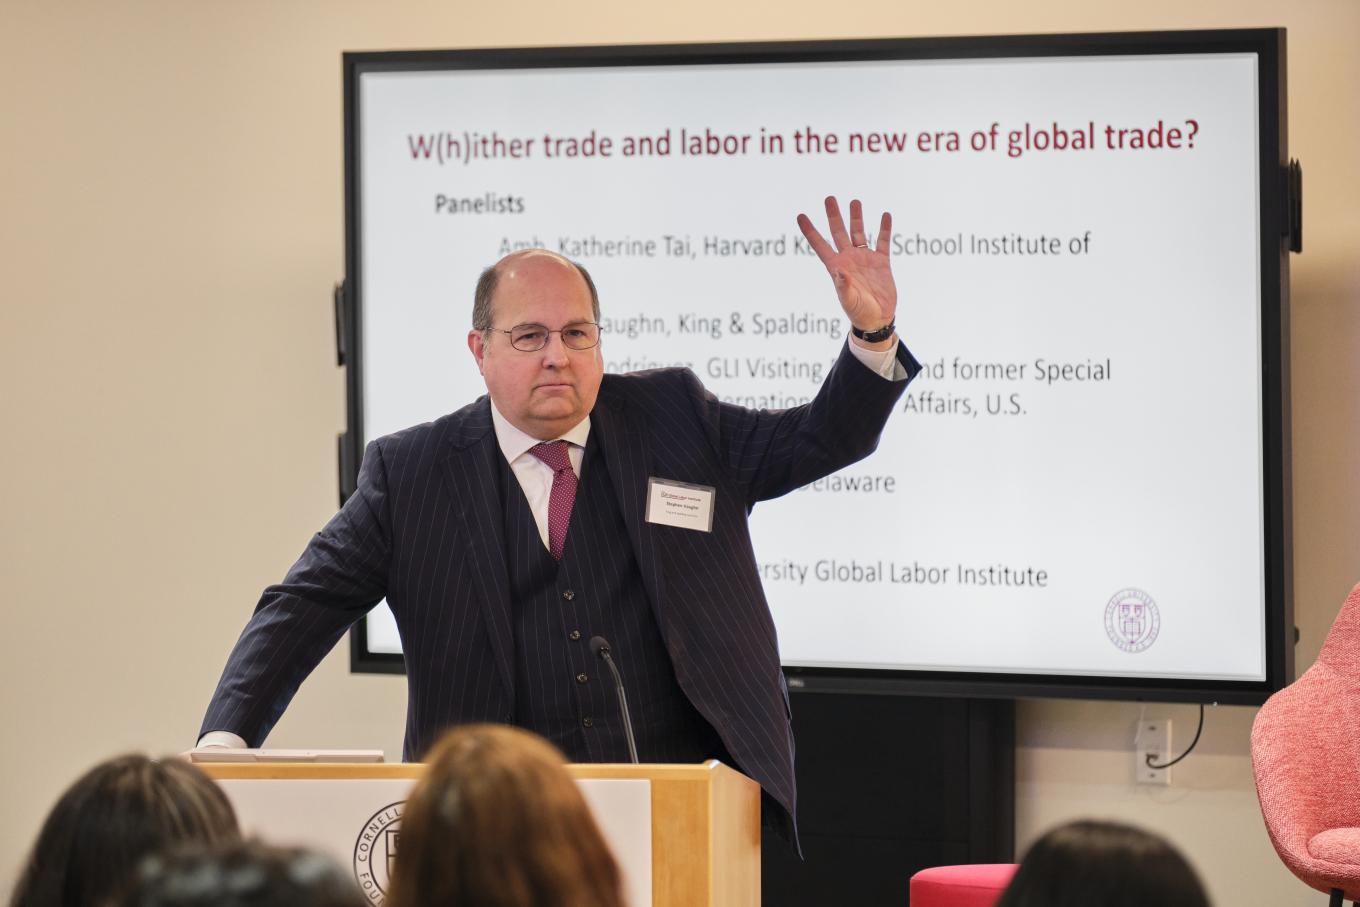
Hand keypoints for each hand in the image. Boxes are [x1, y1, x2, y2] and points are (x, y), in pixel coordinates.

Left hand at [796, 197, 895, 339]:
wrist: (878, 320)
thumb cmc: (859, 313)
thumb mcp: (849, 301)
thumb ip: (843, 286)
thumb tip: (839, 272)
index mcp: (836, 267)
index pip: (820, 244)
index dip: (810, 230)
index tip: (800, 215)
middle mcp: (848, 259)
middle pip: (838, 232)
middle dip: (833, 215)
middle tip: (829, 198)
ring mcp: (865, 259)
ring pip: (859, 233)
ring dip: (857, 217)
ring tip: (855, 201)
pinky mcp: (881, 262)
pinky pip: (883, 241)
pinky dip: (884, 228)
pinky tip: (885, 215)